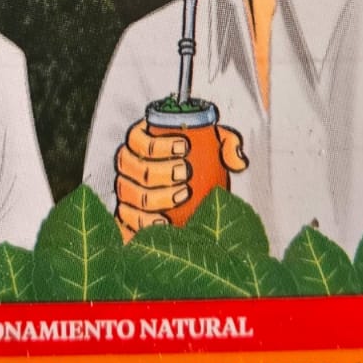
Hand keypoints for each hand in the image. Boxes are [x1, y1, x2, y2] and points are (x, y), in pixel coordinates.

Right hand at [113, 119, 247, 240]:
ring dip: (158, 196)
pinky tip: (165, 222)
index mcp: (139, 142)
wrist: (180, 197)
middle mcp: (127, 167)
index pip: (139, 140)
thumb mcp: (209, 146)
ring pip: (134, 195)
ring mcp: (124, 193)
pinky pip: (128, 221)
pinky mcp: (125, 217)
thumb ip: (225, 144)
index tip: (184, 147)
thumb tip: (237, 159)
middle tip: (186, 173)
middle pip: (138, 169)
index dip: (159, 144)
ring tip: (182, 195)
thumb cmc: (192, 163)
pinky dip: (145, 222)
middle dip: (162, 171)